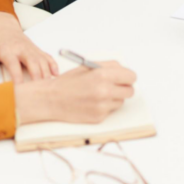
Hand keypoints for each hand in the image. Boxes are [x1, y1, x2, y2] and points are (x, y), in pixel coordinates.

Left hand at [0, 12, 58, 83]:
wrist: (5, 27)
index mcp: (8, 51)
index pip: (13, 64)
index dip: (17, 76)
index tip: (20, 88)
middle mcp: (21, 49)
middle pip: (32, 62)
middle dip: (36, 76)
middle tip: (38, 90)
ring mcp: (31, 49)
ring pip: (42, 60)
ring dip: (46, 73)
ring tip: (48, 86)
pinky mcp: (37, 49)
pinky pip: (47, 57)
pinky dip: (53, 65)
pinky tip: (56, 75)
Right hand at [14, 61, 136, 124]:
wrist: (51, 99)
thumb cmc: (68, 82)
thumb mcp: (88, 66)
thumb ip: (109, 66)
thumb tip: (124, 70)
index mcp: (103, 75)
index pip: (131, 76)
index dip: (128, 77)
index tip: (125, 78)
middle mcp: (105, 91)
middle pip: (130, 91)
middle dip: (124, 88)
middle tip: (114, 86)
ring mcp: (102, 106)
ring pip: (121, 101)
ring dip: (114, 98)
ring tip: (98, 94)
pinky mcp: (99, 117)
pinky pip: (110, 111)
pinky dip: (105, 107)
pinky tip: (91, 102)